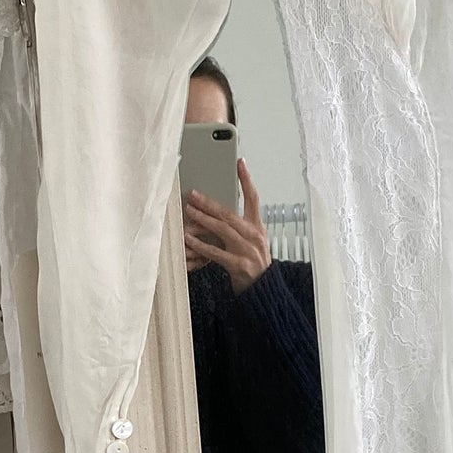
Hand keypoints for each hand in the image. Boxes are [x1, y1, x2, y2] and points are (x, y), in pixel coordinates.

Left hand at [184, 157, 270, 290]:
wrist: (263, 289)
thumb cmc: (253, 263)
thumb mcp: (252, 241)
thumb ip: (239, 226)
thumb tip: (216, 211)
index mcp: (258, 227)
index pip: (254, 198)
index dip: (247, 180)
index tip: (240, 163)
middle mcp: (254, 236)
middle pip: (230, 214)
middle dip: (210, 203)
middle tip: (193, 194)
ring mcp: (247, 251)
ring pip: (223, 230)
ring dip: (203, 220)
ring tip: (189, 212)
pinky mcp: (239, 265)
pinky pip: (216, 253)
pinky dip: (201, 245)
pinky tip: (189, 240)